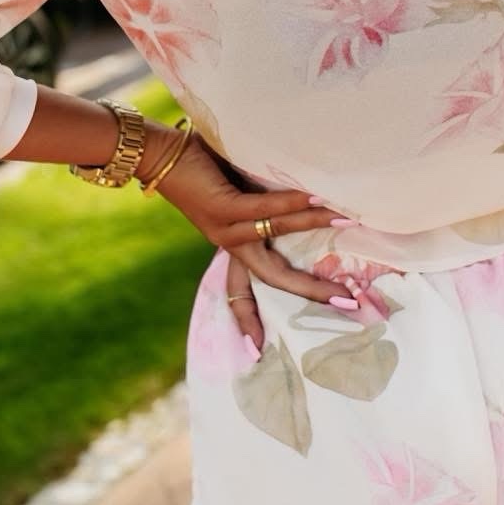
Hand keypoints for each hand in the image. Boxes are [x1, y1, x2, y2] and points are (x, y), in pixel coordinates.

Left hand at [143, 122, 359, 318]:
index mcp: (230, 243)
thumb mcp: (237, 188)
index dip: (252, 320)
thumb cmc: (200, 164)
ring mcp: (223, 229)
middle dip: (311, 291)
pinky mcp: (221, 209)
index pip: (243, 290)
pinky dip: (291, 205)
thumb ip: (265, 199)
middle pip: (270, 279)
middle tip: (347, 303)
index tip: (261, 352)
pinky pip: (263, 212)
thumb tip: (311, 192)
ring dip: (313, 227)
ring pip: (275, 235)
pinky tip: (315, 199)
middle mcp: (227, 243)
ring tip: (346, 220)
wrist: (155, 152)